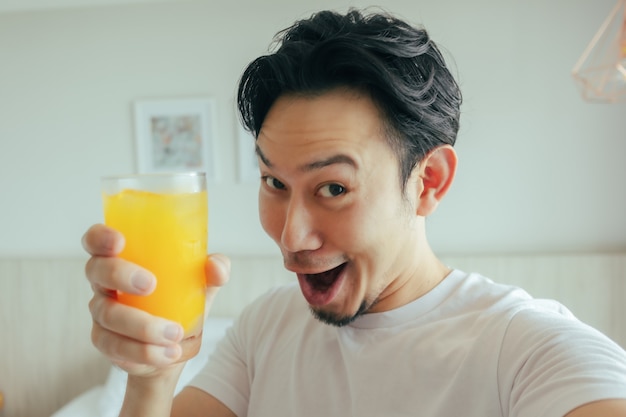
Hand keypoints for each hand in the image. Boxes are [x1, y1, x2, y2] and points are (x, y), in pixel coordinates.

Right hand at [82, 224, 230, 376]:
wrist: (176, 344)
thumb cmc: (183, 299)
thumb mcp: (203, 282)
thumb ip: (215, 269)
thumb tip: (215, 266)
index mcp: (123, 257)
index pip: (97, 239)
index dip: (101, 237)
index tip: (120, 242)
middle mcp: (104, 282)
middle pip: (97, 271)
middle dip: (120, 275)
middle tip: (150, 285)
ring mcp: (101, 312)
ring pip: (108, 315)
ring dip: (141, 325)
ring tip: (175, 333)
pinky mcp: (105, 342)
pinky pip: (115, 347)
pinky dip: (143, 352)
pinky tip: (167, 353)